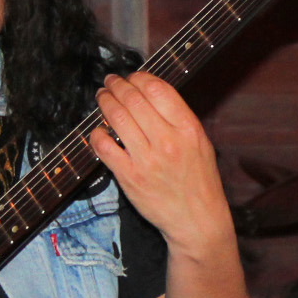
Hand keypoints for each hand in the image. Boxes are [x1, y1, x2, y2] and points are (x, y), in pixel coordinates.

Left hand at [90, 73, 232, 256]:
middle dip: (117, 85)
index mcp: (188, 129)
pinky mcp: (129, 177)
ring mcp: (146, 160)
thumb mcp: (200, 144)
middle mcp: (167, 141)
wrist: (197, 220)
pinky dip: (97, 133)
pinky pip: (104, 147)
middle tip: (110, 82)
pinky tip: (98, 130)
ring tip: (102, 97)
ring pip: (116, 118)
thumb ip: (178, 119)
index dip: (139, 77)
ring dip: (105, 102)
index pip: (157, 89)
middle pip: (133, 99)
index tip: (132, 77)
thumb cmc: (199, 181)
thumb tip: (150, 94)